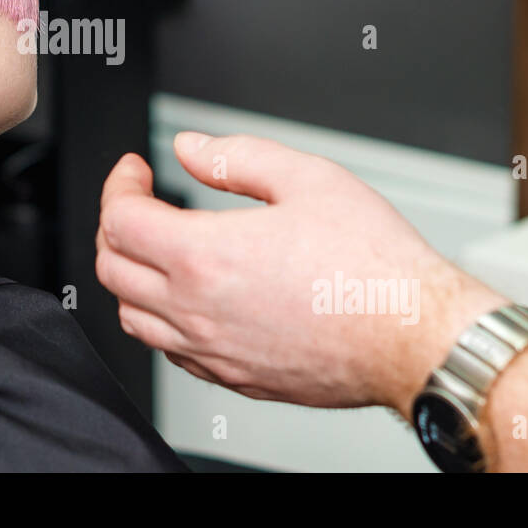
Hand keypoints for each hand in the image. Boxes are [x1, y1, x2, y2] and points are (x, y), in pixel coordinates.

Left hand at [94, 132, 505, 416]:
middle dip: (114, 226)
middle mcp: (197, 312)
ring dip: (130, 277)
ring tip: (156, 248)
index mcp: (205, 257)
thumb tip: (191, 148)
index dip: (119, 185)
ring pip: (131, 318)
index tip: (134, 170)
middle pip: (112, 269)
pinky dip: (161, 320)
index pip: (119, 220)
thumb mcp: (308, 178)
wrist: (415, 336)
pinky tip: (188, 297)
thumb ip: (236, 157)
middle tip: (139, 202)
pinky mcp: (235, 379)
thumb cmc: (374, 265)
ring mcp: (213, 352)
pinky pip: (170, 352)